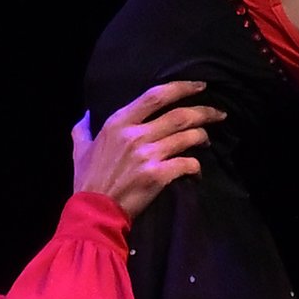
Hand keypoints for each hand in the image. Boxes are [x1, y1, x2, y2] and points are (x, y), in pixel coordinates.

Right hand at [70, 80, 221, 218]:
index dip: (182, 87)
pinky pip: (188, 164)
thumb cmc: (87, 181)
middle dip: (204, 112)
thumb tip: (85, 115)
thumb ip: (83, 130)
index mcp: (118, 123)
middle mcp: (135, 135)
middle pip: (180, 115)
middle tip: (219, 114)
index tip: (200, 86)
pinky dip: (196, 167)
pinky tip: (197, 172)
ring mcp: (148, 155)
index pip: (156, 96)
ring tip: (207, 141)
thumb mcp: (80, 150)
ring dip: (203, 137)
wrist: (94, 212)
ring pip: (188, 137)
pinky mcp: (158, 176)